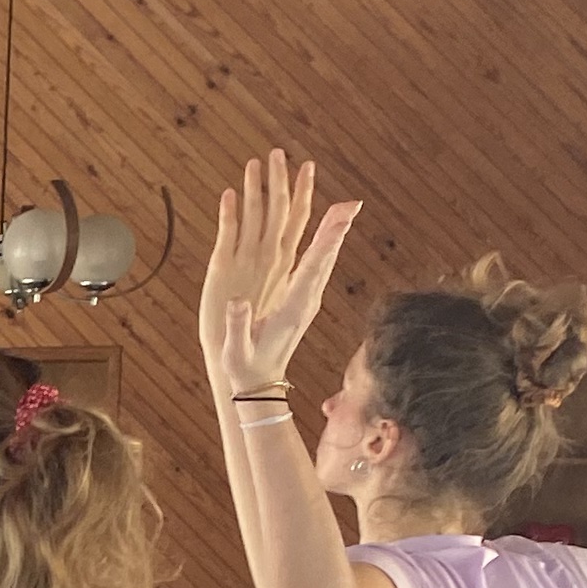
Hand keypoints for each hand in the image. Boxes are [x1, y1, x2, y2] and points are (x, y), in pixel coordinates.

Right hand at [200, 148, 360, 393]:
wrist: (259, 384)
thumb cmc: (244, 367)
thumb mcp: (236, 350)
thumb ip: (237, 326)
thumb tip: (236, 302)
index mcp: (292, 309)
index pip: (312, 270)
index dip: (325, 243)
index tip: (339, 219)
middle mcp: (305, 300)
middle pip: (324, 258)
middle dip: (336, 229)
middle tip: (350, 203)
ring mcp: (306, 299)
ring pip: (323, 259)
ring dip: (332, 231)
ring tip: (344, 205)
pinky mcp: (302, 298)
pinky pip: (315, 265)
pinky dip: (323, 243)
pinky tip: (326, 228)